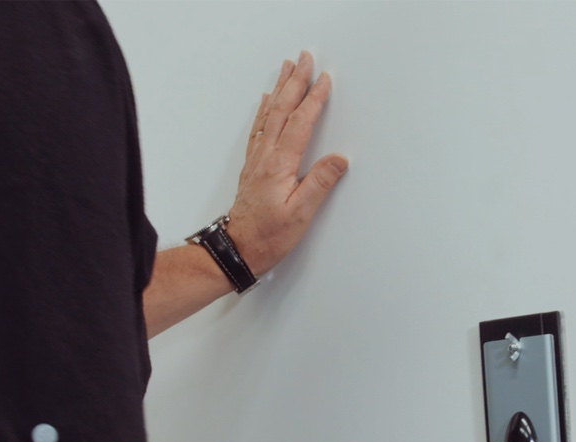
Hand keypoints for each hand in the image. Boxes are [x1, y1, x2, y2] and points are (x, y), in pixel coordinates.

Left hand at [226, 51, 347, 276]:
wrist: (237, 248)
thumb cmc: (268, 236)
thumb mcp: (300, 214)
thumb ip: (320, 184)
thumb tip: (338, 160)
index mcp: (279, 164)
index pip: (300, 123)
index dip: (313, 100)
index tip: (324, 80)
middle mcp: (266, 156)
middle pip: (281, 109)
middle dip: (294, 81)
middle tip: (305, 58)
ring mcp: (257, 159)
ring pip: (269, 113)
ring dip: (279, 88)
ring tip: (286, 68)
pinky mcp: (254, 166)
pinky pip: (259, 127)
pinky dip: (264, 108)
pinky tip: (266, 100)